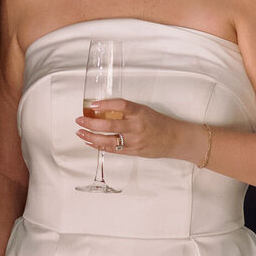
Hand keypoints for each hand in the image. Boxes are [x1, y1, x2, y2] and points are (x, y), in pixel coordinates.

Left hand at [76, 98, 190, 159]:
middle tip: (80, 119)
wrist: (175, 139)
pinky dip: (99, 146)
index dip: (105, 104)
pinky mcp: (134, 151)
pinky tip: (90, 142)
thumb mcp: (144, 111)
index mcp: (140, 112)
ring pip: (108, 140)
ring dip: (91, 137)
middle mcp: (137, 126)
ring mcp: (135, 141)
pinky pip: (113, 149)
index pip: (121, 105)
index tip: (93, 104)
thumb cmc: (159, 123)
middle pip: (110, 124)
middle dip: (91, 122)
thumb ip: (126, 111)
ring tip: (80, 132)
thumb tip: (102, 110)